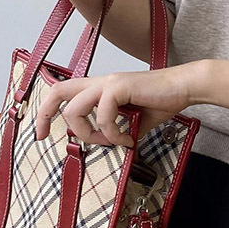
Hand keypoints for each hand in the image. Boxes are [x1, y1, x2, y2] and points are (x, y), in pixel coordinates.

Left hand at [34, 65, 195, 147]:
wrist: (184, 87)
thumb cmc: (163, 100)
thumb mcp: (135, 121)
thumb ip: (119, 131)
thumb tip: (111, 145)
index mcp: (101, 87)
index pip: (63, 92)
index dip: (47, 112)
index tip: (44, 135)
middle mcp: (100, 82)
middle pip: (58, 92)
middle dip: (46, 116)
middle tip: (46, 139)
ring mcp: (109, 82)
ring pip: (76, 109)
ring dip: (89, 133)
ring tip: (111, 141)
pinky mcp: (119, 86)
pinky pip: (103, 115)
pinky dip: (112, 133)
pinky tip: (128, 138)